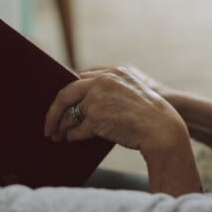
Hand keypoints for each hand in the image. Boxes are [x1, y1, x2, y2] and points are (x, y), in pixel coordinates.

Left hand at [44, 66, 203, 194]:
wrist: (162, 129)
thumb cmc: (149, 116)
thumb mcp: (132, 93)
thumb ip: (110, 91)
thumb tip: (83, 104)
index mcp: (113, 72)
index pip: (80, 77)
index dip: (68, 91)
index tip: (60, 102)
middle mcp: (104, 81)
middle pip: (67, 92)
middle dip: (54, 110)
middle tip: (48, 123)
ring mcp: (98, 98)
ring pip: (71, 113)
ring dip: (62, 126)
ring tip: (57, 135)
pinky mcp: (96, 117)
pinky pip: (77, 128)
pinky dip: (72, 136)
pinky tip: (69, 140)